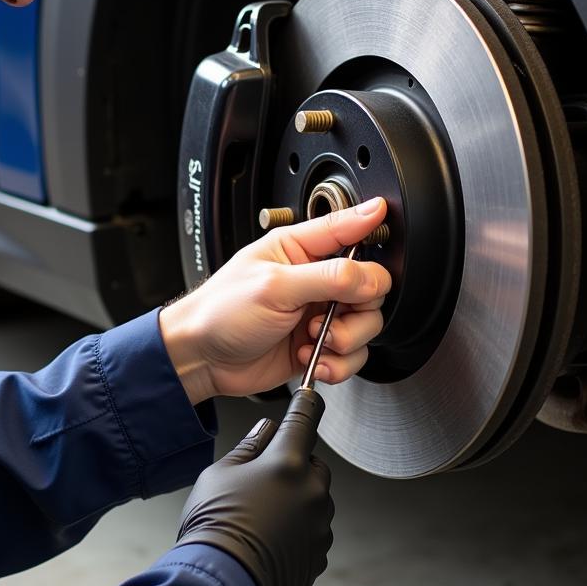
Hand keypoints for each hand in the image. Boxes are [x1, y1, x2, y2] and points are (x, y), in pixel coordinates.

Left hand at [159, 197, 391, 402]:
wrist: (201, 358)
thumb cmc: (220, 312)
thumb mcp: (274, 287)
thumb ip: (327, 278)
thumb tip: (370, 273)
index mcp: (299, 249)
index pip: (346, 228)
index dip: (370, 223)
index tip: (385, 221)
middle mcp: (314, 279)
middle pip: (370, 285)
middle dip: (358, 308)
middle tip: (330, 318)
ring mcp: (318, 314)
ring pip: (367, 324)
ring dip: (348, 340)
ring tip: (316, 342)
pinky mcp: (318, 346)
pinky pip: (353, 355)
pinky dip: (340, 364)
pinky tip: (312, 361)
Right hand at [176, 388, 332, 585]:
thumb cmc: (214, 526)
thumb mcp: (220, 473)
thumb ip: (248, 447)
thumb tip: (264, 430)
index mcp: (287, 462)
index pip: (306, 419)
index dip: (307, 403)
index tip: (310, 395)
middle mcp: (311, 490)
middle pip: (312, 463)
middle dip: (293, 465)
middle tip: (261, 481)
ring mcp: (319, 524)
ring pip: (314, 498)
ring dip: (296, 499)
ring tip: (259, 516)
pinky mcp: (318, 553)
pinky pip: (313, 529)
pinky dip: (298, 529)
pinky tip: (268, 538)